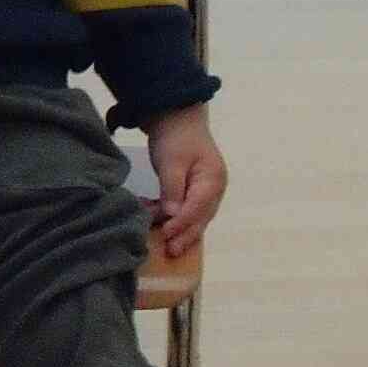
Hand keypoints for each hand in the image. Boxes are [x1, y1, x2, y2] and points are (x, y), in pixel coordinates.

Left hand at [144, 103, 225, 258]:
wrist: (176, 115)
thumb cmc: (176, 136)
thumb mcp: (172, 160)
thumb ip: (173, 189)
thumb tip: (172, 215)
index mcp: (213, 181)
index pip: (197, 209)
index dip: (182, 224)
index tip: (166, 235)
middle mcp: (213, 189)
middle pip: (199, 218)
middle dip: (184, 235)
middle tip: (170, 252)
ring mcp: (204, 191)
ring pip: (193, 217)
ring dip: (177, 229)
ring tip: (162, 243)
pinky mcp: (192, 190)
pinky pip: (185, 209)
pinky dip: (171, 216)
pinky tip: (154, 219)